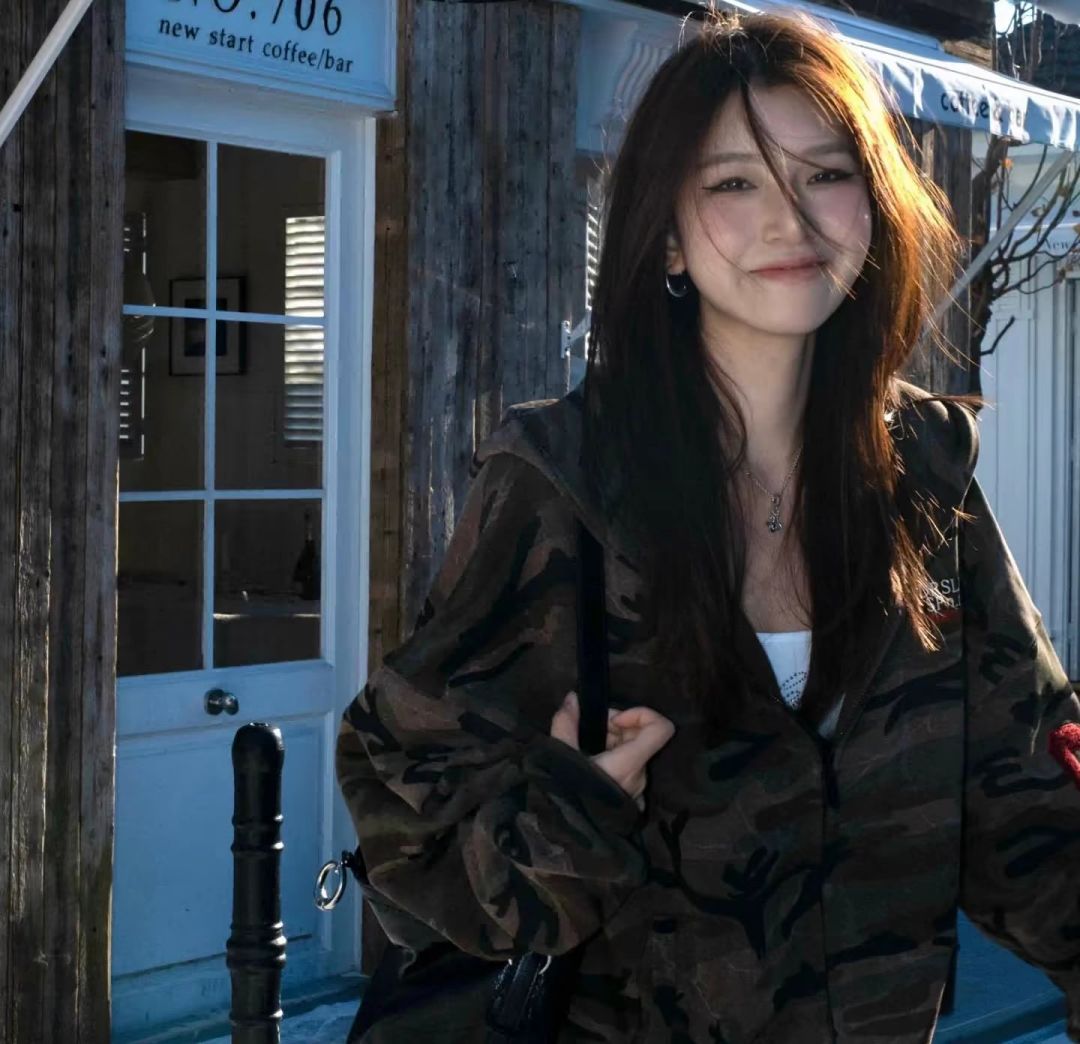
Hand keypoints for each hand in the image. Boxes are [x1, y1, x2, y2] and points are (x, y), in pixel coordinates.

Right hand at [549, 691, 674, 811]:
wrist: (569, 836)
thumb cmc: (569, 795)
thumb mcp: (561, 756)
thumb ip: (566, 723)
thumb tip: (572, 699)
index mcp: (629, 762)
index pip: (661, 729)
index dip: (640, 714)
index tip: (613, 721)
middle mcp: (640, 775)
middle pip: (639, 737)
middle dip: (614, 727)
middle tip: (588, 731)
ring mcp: (637, 790)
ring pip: (631, 754)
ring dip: (610, 744)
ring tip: (584, 751)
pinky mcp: (631, 802)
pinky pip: (628, 771)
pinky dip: (612, 761)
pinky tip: (591, 769)